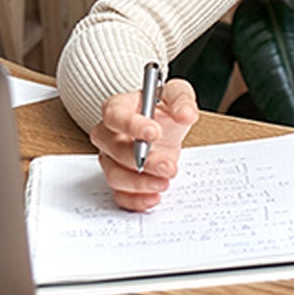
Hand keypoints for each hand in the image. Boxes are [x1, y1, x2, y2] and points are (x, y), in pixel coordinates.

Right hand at [89, 78, 200, 210]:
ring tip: (164, 182)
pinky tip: (154, 197)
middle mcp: (108, 134)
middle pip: (113, 149)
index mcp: (118, 108)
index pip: (114, 115)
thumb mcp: (177, 94)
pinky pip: (119, 195)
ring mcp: (111, 159)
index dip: (131, 125)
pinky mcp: (120, 179)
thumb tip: (185, 114)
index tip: (154, 132)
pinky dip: (136, 200)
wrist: (164, 128)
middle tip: (168, 166)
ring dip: (140, 183)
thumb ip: (182, 100)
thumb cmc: (163, 108)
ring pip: (114, 175)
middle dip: (142, 160)